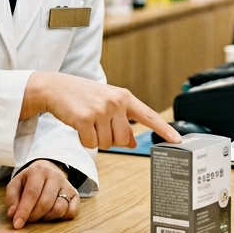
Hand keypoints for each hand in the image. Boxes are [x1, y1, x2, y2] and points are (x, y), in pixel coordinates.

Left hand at [6, 160, 79, 229]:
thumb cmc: (29, 181)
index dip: (24, 211)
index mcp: (38, 171)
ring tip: (41, 214)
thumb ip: (12, 199)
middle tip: (29, 219)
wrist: (47, 169)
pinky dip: (62, 217)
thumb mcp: (16, 185)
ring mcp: (67, 185)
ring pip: (59, 208)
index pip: (32, 193)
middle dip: (34, 216)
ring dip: (47, 217)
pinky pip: (71, 212)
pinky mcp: (75, 194)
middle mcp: (55, 176)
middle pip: (45, 203)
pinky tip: (53, 213)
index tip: (17, 224)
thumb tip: (13, 214)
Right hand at [21, 72, 180, 148]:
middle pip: (124, 139)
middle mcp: (116, 102)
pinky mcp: (86, 118)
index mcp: (124, 97)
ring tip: (88, 122)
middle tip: (99, 125)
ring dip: (95, 139)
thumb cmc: (83, 97)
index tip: (178, 141)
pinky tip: (79, 125)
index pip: (149, 116)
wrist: (56, 88)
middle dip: (111, 139)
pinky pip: (91, 144)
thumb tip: (134, 143)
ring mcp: (102, 109)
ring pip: (107, 144)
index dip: (164, 130)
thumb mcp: (107, 104)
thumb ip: (123, 121)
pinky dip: (84, 140)